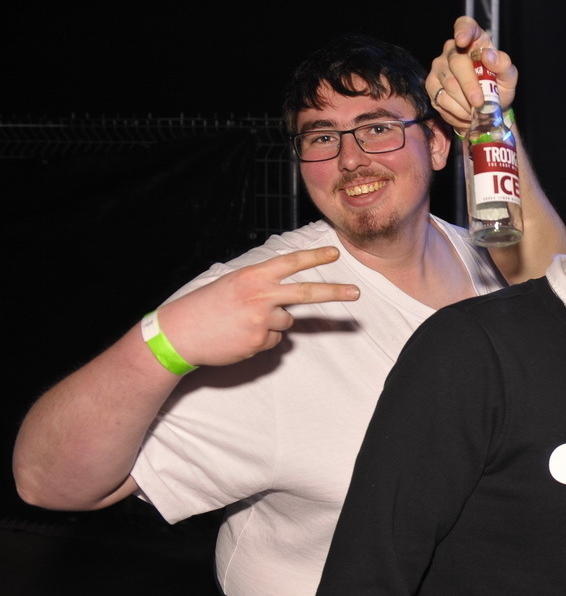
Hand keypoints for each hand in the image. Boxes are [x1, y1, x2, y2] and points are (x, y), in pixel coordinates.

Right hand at [155, 246, 358, 366]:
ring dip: (273, 323)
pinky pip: (274, 340)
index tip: (335, 254)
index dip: (314, 257)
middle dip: (335, 292)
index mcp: (253, 276)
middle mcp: (261, 295)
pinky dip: (262, 339)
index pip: (290, 263)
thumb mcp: (231, 284)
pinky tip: (240, 336)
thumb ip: (261, 286)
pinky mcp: (259, 341)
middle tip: (356, 293)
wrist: (179, 333)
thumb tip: (287, 299)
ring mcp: (262, 320)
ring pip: (287, 321)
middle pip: (307, 292)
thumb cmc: (205, 306)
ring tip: (243, 323)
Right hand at [427, 15, 517, 132]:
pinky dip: (456, 110)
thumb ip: (503, 65)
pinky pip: (440, 98)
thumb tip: (488, 55)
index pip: (465, 25)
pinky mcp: (431, 84)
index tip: (462, 40)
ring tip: (476, 111)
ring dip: (465, 102)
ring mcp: (439, 66)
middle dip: (470, 86)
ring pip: (449, 84)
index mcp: (475, 40)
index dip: (462, 31)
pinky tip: (466, 113)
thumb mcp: (508, 77)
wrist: (488, 108)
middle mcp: (452, 49)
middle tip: (480, 102)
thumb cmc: (498, 87)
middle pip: (457, 63)